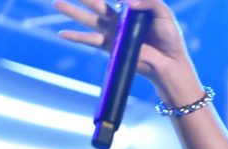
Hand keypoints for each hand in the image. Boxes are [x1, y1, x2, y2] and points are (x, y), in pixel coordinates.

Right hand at [53, 0, 189, 82]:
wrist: (170, 63)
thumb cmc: (170, 38)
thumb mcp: (163, 13)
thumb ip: (148, 1)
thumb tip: (125, 1)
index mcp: (132, 9)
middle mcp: (120, 20)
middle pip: (97, 4)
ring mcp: (114, 33)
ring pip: (89, 19)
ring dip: (73, 12)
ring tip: (57, 4)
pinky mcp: (112, 47)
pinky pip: (91, 40)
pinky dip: (76, 37)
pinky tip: (62, 34)